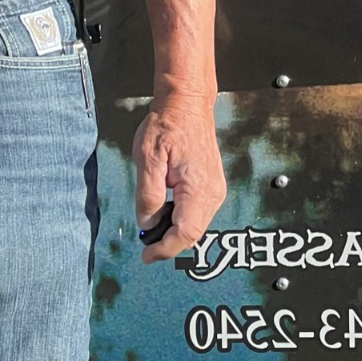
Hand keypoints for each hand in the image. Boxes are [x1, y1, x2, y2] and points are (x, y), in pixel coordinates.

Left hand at [133, 93, 225, 264]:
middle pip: (192, 234)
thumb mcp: (148, 158)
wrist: (187, 104)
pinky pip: (198, 213)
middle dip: (168, 243)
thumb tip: (147, 223)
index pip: (185, 233)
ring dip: (174, 231)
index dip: (164, 250)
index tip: (146, 256)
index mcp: (198, 188)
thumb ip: (148, 195)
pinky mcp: (212, 185)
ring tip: (153, 222)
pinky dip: (181, 219)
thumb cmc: (168, 124)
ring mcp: (215, 189)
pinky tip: (166, 210)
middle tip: (145, 242)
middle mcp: (213, 192)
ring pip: (196, 226)